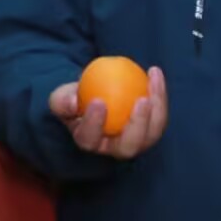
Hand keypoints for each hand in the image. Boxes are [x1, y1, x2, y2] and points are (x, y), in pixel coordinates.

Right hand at [48, 67, 168, 159]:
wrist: (93, 96)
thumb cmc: (75, 98)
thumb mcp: (61, 97)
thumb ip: (63, 101)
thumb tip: (73, 102)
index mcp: (89, 143)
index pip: (90, 139)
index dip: (94, 124)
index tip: (98, 102)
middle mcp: (114, 149)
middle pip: (128, 147)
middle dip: (138, 126)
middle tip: (142, 100)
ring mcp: (135, 142)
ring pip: (151, 133)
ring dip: (157, 107)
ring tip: (153, 80)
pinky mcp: (149, 128)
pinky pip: (158, 115)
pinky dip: (159, 93)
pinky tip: (154, 71)